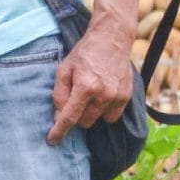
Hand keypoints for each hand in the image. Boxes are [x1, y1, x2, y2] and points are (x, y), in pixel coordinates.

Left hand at [50, 16, 135, 142]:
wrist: (112, 38)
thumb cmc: (84, 53)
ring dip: (91, 114)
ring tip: (90, 95)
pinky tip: (101, 96)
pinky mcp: (127, 96)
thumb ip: (59, 94)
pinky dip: (104, 111)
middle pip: (85, 122)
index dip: (59, 131)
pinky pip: (112, 116)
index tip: (52, 141)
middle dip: (76, 116)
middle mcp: (104, 94)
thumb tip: (58, 116)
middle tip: (75, 100)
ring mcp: (118, 96)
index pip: (70, 118)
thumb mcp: (64, 69)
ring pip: (99, 121)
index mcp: (85, 87)